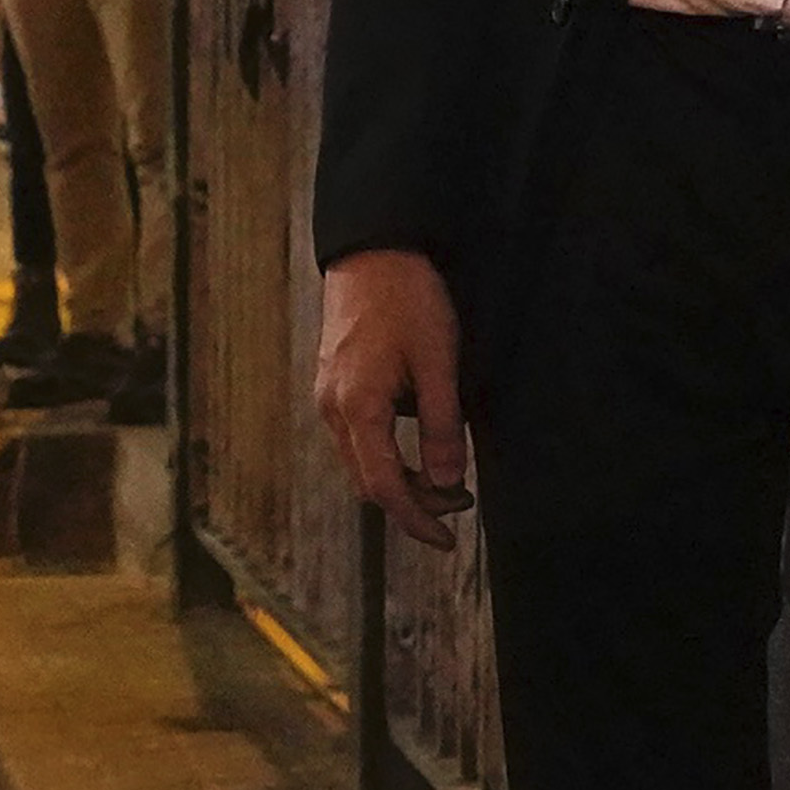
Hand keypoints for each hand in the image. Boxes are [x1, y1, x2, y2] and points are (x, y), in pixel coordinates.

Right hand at [318, 249, 474, 548]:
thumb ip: (441, 425)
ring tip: (446, 478)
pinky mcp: (334, 385)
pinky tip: (417, 446)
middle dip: (413, 504)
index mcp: (358, 408)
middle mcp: (333, 409)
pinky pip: (356, 439)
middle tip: (460, 502)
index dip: (417, 520)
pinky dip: (387, 456)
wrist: (372, 249)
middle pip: (368, 482)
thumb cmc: (407, 298)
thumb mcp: (438, 361)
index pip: (385, 488)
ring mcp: (328, 397)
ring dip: (401, 480)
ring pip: (361, 462)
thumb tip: (447, 481)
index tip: (447, 540)